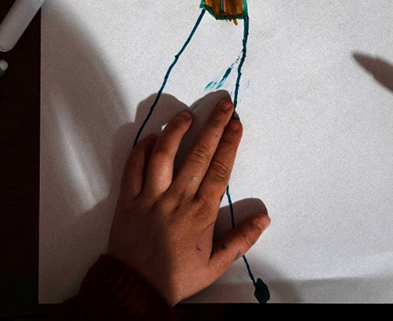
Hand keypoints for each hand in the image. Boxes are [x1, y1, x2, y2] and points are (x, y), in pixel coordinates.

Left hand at [107, 97, 269, 304]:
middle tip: (223, 104)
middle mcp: (177, 198)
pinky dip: (142, 149)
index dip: (229, 143)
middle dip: (212, 125)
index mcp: (201, 213)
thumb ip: (241, 240)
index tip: (236, 123)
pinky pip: (134, 168)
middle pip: (198, 154)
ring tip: (186, 114)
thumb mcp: (215, 265)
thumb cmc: (177, 277)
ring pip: (164, 154)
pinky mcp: (128, 199)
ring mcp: (150, 196)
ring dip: (176, 130)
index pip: (220, 169)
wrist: (135, 288)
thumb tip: (264, 218)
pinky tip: (153, 137)